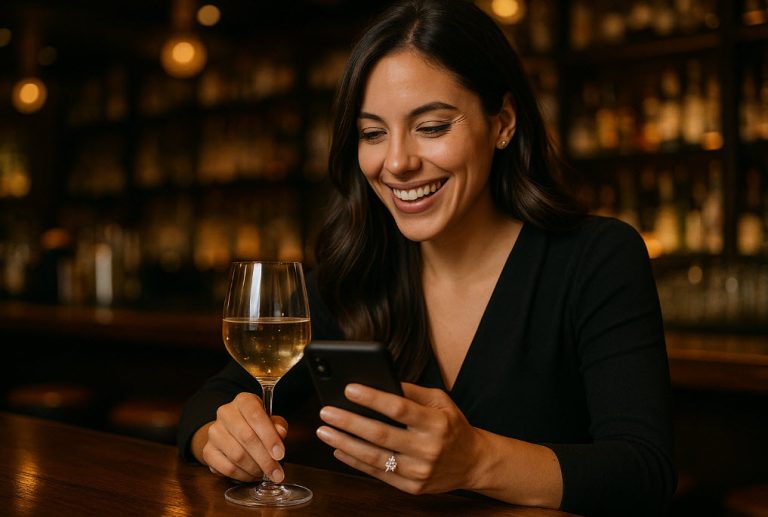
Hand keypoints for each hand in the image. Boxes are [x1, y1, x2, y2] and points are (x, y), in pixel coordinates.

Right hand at [199, 392, 288, 482]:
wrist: (231, 433)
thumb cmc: (256, 426)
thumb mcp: (271, 421)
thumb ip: (278, 425)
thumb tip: (280, 432)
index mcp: (244, 401)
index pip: (255, 416)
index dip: (270, 437)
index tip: (280, 454)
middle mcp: (225, 413)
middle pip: (247, 437)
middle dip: (265, 459)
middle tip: (277, 473)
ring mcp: (214, 432)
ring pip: (237, 455)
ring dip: (255, 468)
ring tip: (265, 473)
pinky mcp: (207, 451)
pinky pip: (227, 468)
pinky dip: (243, 476)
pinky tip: (252, 475)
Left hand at [315, 382, 484, 494]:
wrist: (473, 463)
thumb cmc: (452, 426)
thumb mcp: (440, 401)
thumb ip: (412, 391)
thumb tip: (379, 381)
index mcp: (436, 423)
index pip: (399, 409)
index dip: (372, 399)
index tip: (349, 389)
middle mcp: (428, 448)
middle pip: (381, 434)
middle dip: (349, 422)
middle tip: (326, 411)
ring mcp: (420, 471)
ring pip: (375, 457)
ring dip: (345, 443)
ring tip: (325, 430)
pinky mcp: (412, 487)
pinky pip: (378, 474)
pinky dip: (355, 462)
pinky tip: (339, 449)